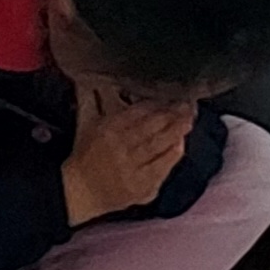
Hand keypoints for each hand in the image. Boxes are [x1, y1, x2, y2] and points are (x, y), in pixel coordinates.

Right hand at [61, 82, 196, 225]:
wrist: (81, 192)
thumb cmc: (85, 155)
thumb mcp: (85, 123)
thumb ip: (90, 98)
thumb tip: (92, 76)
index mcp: (108, 130)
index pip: (138, 112)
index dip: (157, 103)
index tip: (172, 94)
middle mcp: (121, 149)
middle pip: (152, 128)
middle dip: (172, 114)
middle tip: (187, 104)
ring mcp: (133, 170)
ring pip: (159, 147)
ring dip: (177, 132)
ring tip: (189, 119)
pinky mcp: (142, 188)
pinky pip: (162, 169)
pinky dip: (172, 155)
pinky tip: (181, 144)